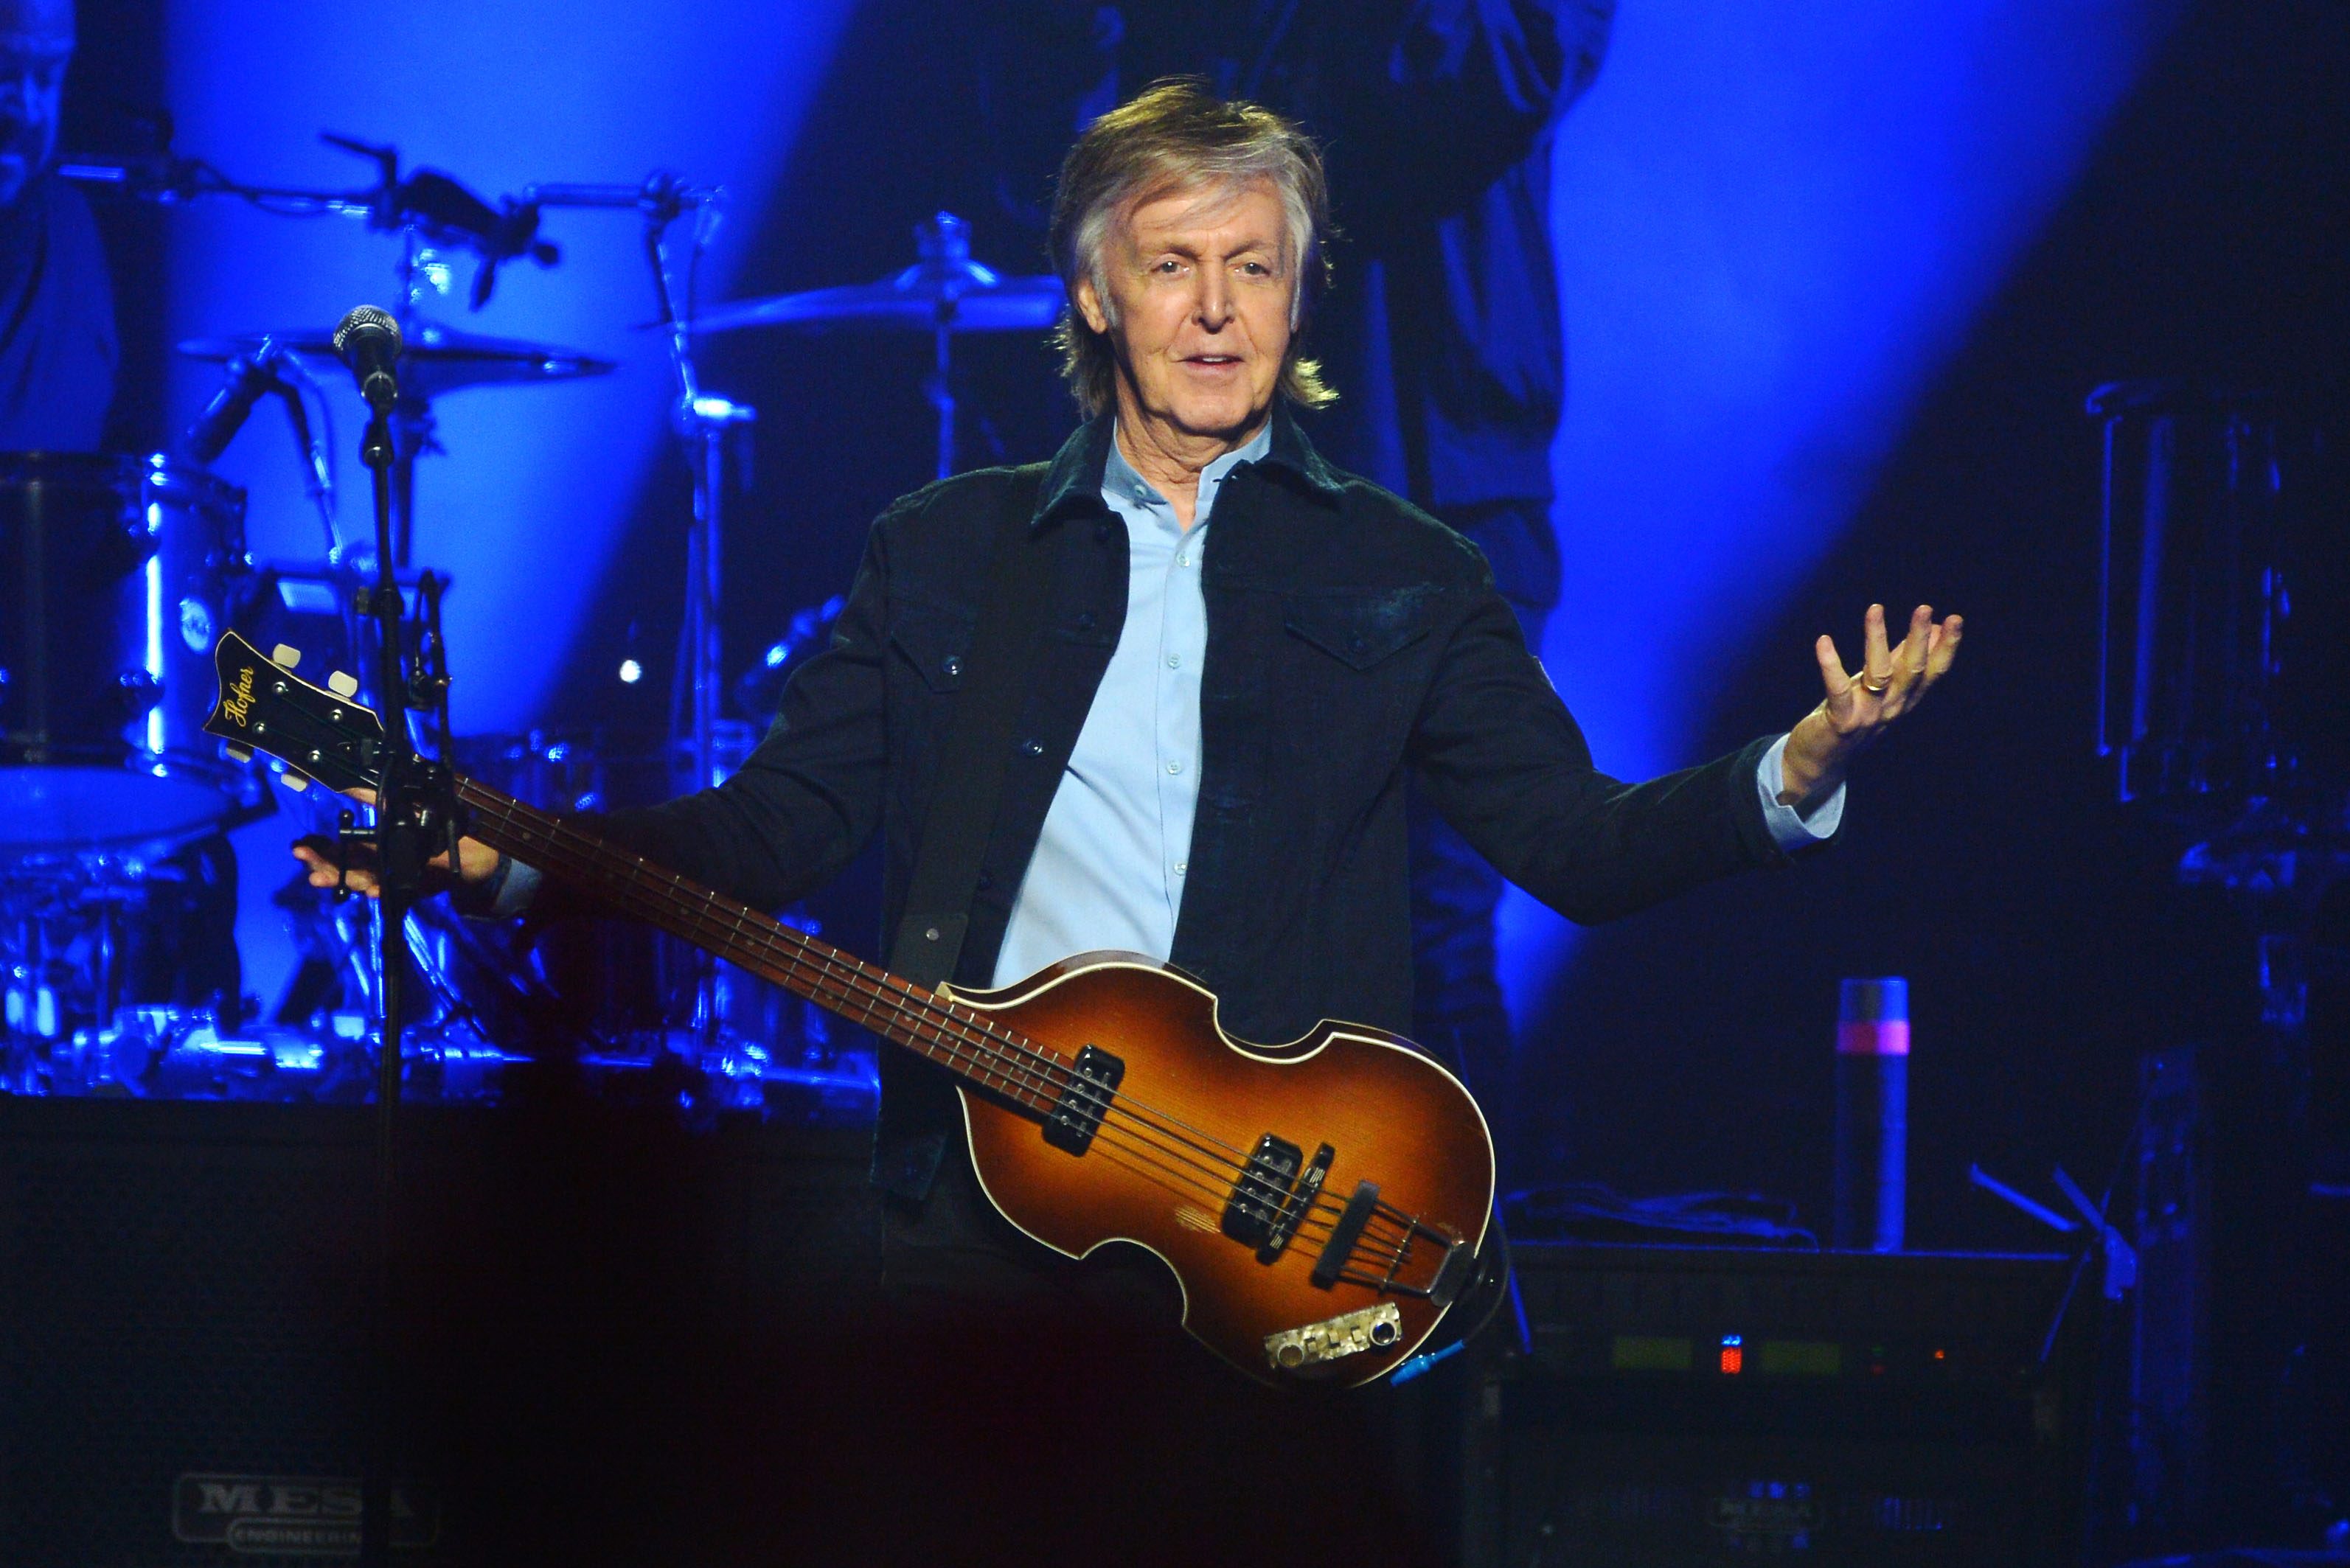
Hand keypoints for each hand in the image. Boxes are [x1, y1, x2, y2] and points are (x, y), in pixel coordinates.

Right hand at [289, 788, 502, 900]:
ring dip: (344, 881)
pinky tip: (372, 890)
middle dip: (323, 865)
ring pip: (363, 881)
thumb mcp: (406, 808)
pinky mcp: (415, 887)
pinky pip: (396, 891)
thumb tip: (348, 785)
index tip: (299, 847)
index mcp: (375, 846)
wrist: (474, 851)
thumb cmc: (437, 829)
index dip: (320, 850)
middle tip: (304, 861)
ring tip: (321, 878)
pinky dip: (383, 891)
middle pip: (346, 867)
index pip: (341, 849)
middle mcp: (379, 865)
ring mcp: (395, 878)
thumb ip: (376, 799)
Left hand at [1779, 603, 1962, 804]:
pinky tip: (1824, 640)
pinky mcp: (1841, 722)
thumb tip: (1934, 626)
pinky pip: (1836, 689)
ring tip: (1876, 609)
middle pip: (1912, 671)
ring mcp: (1867, 716)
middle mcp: (1891, 709)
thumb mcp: (1881, 685)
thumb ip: (1903, 658)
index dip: (1946, 648)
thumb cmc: (1851, 714)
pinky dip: (1830, 664)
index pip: (1932, 673)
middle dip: (1920, 639)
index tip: (1955, 619)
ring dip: (1878, 640)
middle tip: (1925, 609)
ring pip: (1879, 674)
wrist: (1820, 761)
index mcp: (1904, 701)